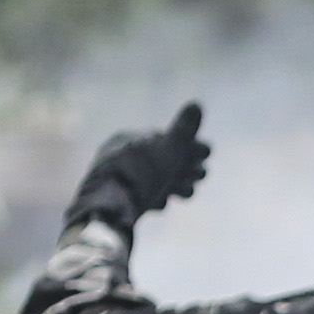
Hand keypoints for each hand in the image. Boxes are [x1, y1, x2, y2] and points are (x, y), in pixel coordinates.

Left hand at [68, 102, 210, 229]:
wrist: (110, 209)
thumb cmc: (143, 175)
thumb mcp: (168, 149)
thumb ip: (184, 130)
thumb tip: (196, 104)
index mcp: (129, 138)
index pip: (165, 138)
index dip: (189, 147)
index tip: (203, 157)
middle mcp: (120, 156)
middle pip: (161, 160)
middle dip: (186, 169)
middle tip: (199, 176)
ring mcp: (118, 180)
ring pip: (154, 180)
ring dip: (175, 185)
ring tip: (186, 192)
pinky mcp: (118, 204)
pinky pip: (142, 198)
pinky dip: (155, 199)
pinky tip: (160, 203)